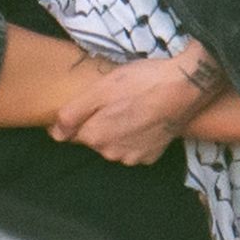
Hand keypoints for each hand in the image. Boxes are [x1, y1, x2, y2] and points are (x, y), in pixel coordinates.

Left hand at [50, 53, 204, 165]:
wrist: (184, 87)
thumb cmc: (139, 83)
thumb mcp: (99, 90)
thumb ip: (72, 114)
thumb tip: (55, 134)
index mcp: (95, 137)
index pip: (72, 133)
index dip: (78, 116)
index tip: (90, 101)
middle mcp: (111, 153)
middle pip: (95, 138)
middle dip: (99, 122)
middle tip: (114, 99)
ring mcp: (134, 156)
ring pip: (114, 144)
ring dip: (117, 130)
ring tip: (130, 106)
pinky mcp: (152, 155)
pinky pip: (134, 147)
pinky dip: (136, 135)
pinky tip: (144, 117)